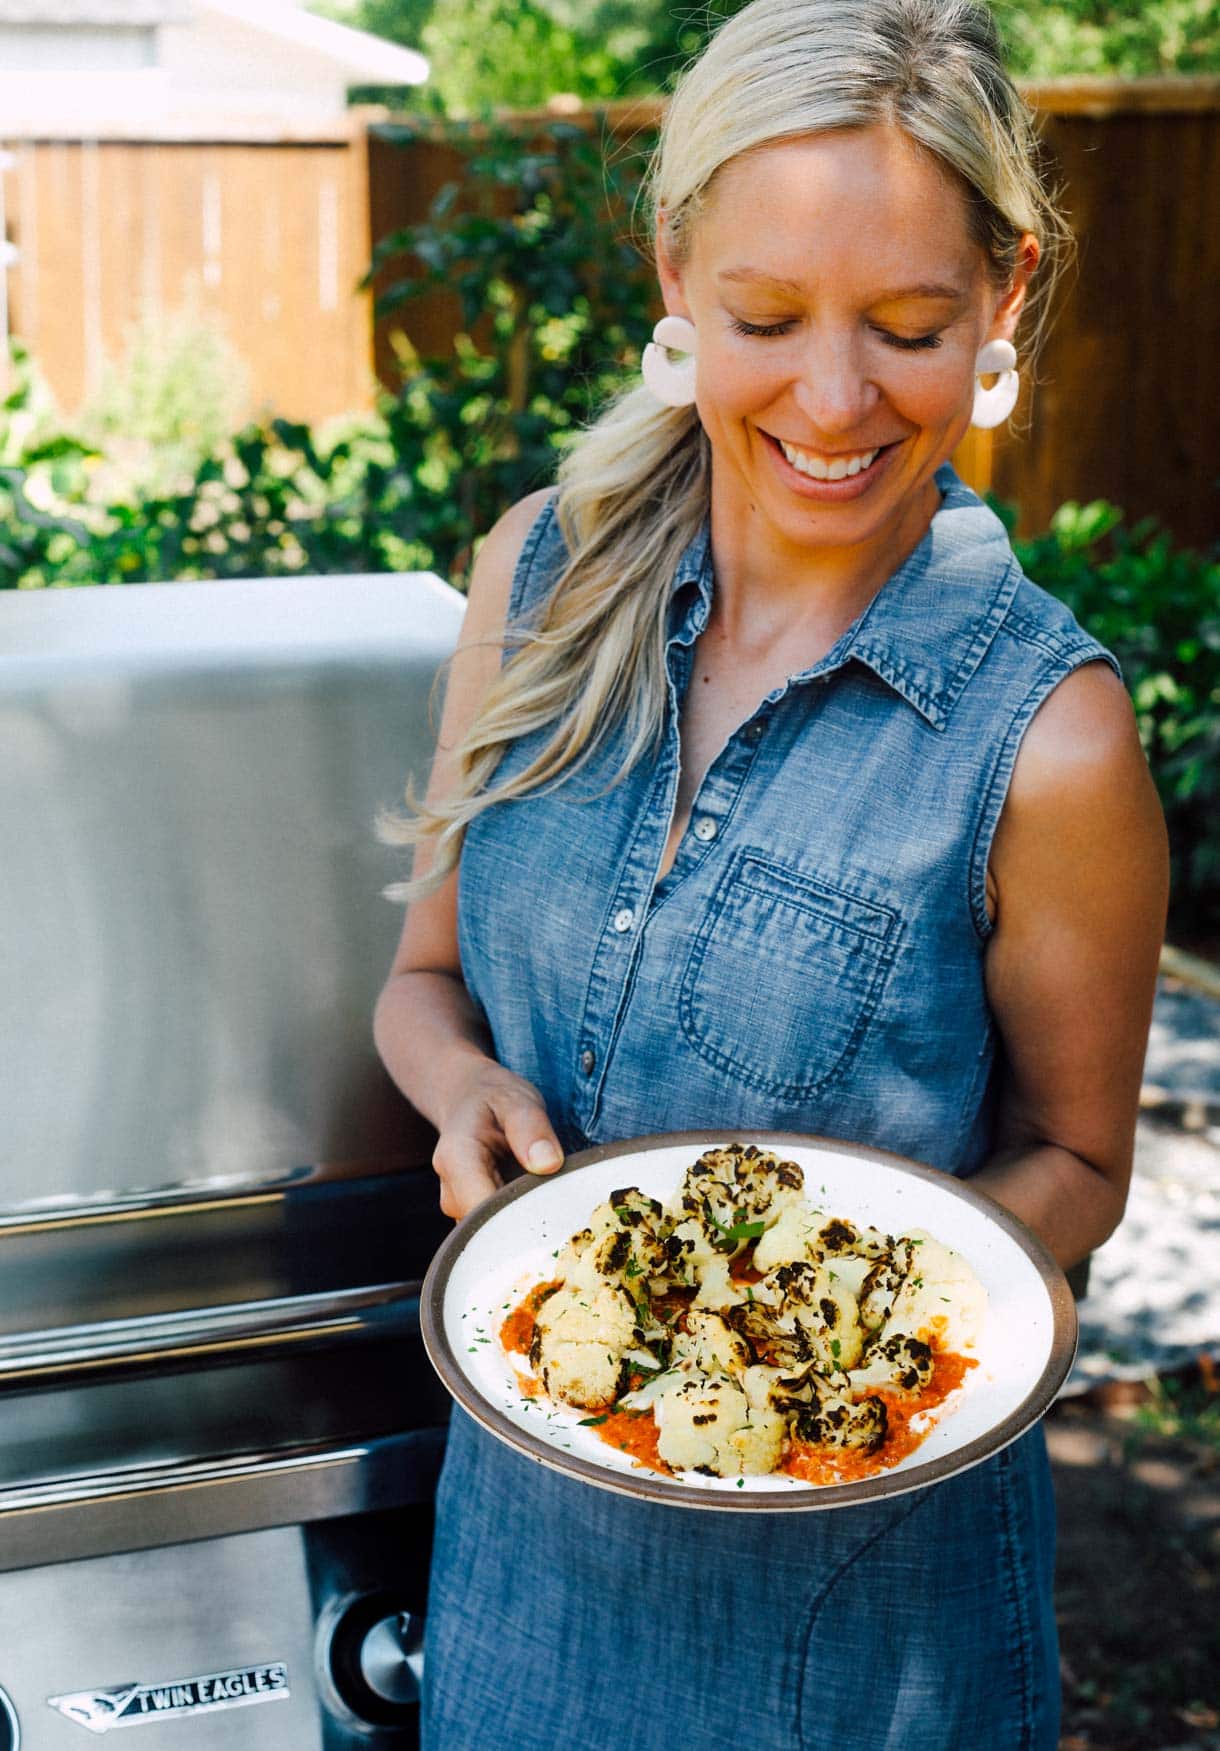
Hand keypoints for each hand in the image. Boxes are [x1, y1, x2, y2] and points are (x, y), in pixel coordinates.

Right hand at [432, 1060, 563, 1219]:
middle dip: (528, 1229)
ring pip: (494, 1237)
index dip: (520, 1220)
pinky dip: (521, 1226)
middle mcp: (451, 1192)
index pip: (483, 1212)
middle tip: (564, 1215)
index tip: (555, 1213)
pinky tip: (541, 1210)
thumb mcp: (516, 1099)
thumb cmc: (494, 1100)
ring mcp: (459, 1209)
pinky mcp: (472, 1217)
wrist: (468, 1101)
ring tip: (554, 1208)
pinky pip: (498, 1233)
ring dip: (526, 1228)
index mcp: (457, 1160)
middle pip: (490, 1232)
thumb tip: (548, 1163)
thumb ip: (531, 1127)